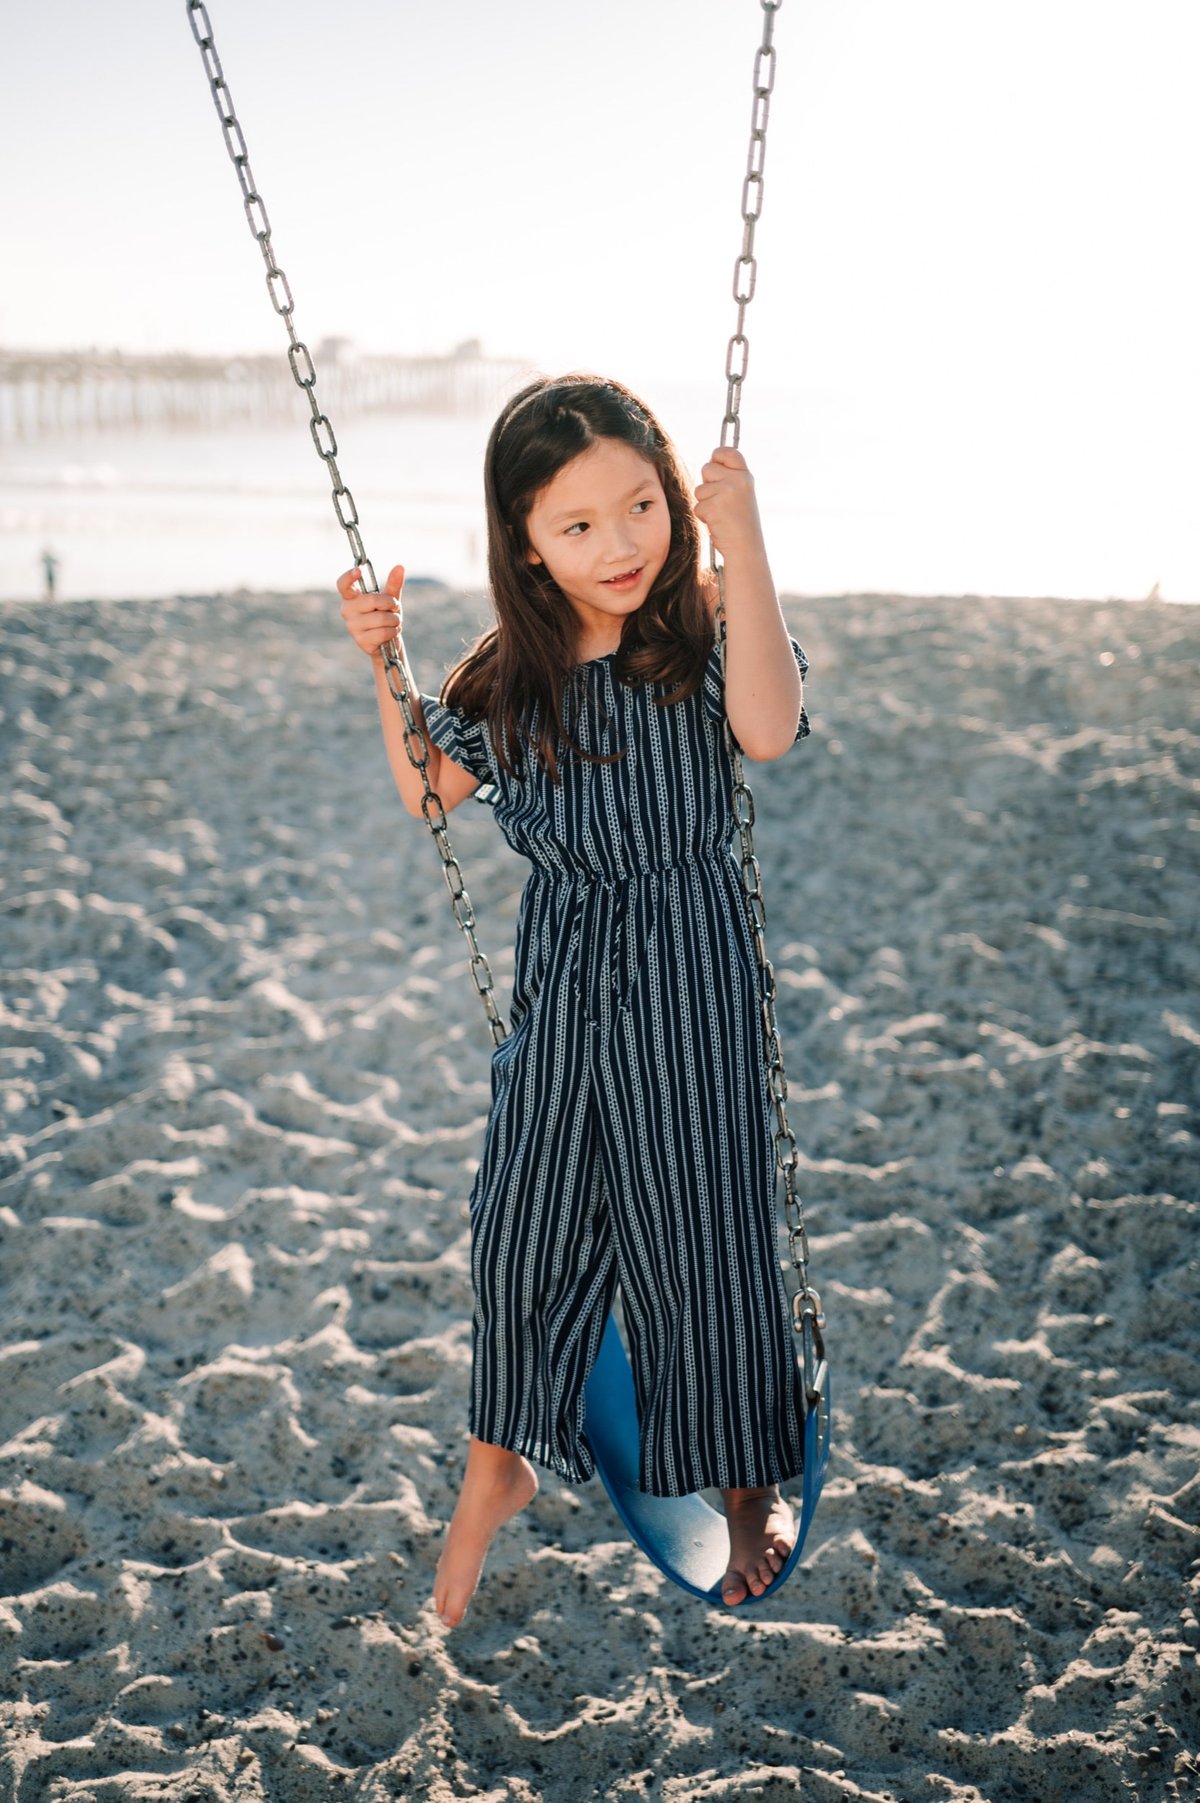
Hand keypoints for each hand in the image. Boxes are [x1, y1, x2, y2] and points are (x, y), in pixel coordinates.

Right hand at [337, 563, 403, 661]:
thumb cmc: (385, 615)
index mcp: (351, 597)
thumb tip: (400, 566)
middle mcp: (347, 610)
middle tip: (394, 608)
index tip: (358, 570)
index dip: (349, 576)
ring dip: (395, 620)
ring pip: (381, 618)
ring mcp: (352, 626)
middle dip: (390, 604)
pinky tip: (392, 632)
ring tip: (394, 622)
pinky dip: (393, 632)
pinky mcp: (360, 641)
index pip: (343, 584)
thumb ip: (393, 584)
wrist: (388, 641)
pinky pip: (383, 632)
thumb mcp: (390, 599)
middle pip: (372, 600)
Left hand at [693, 447, 765, 562]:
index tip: (715, 461)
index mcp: (746, 476)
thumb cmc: (741, 523)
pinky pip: (697, 506)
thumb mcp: (742, 494)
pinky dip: (703, 516)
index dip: (717, 456)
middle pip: (706, 468)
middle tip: (721, 502)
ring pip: (699, 489)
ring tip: (721, 515)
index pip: (728, 451)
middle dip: (707, 484)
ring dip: (705, 503)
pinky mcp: (714, 506)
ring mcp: (726, 493)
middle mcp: (738, 481)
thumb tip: (709, 464)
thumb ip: (729, 478)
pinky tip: (717, 523)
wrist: (746, 548)